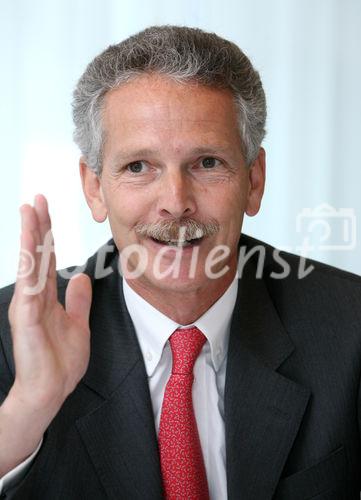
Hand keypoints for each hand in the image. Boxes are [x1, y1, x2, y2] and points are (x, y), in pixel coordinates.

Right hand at [0, 194, 91, 475]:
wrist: (50, 392)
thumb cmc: (60, 362)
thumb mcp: (77, 324)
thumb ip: (78, 300)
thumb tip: (82, 277)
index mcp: (47, 297)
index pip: (47, 259)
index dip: (48, 235)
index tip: (47, 210)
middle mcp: (35, 297)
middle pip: (37, 255)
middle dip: (38, 226)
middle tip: (37, 198)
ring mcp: (28, 306)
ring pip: (30, 264)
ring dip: (31, 237)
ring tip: (30, 211)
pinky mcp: (26, 319)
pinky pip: (30, 286)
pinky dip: (31, 266)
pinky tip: (32, 248)